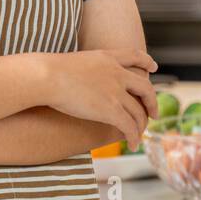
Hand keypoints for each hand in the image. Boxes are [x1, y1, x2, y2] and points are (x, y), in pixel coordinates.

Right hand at [39, 50, 158, 150]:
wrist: (47, 77)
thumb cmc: (49, 71)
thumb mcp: (73, 61)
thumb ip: (85, 69)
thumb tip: (77, 77)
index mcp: (107, 58)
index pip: (134, 55)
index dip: (146, 62)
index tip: (153, 67)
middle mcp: (116, 73)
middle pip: (145, 87)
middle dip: (152, 102)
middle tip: (154, 113)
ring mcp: (116, 91)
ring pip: (138, 111)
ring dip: (141, 125)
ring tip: (139, 134)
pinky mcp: (111, 110)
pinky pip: (129, 126)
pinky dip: (134, 137)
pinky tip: (132, 144)